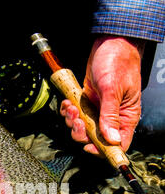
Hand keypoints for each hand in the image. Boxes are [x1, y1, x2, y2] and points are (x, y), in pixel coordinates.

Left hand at [60, 35, 144, 155]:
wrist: (110, 43)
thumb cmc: (118, 62)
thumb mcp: (112, 89)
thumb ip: (110, 115)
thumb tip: (112, 139)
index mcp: (126, 117)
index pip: (118, 144)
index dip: (104, 150)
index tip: (89, 146)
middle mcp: (112, 118)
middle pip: (95, 140)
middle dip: (82, 133)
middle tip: (78, 120)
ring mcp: (99, 112)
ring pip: (83, 130)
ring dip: (73, 122)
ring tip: (72, 108)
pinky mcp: (88, 105)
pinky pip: (76, 117)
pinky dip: (69, 113)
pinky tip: (68, 103)